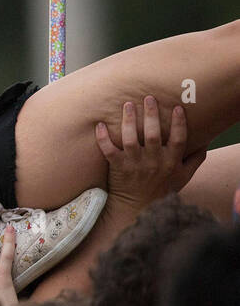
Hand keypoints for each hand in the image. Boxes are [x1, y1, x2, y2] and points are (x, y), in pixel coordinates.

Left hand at [97, 97, 203, 213]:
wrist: (137, 207)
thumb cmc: (161, 190)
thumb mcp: (182, 177)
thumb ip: (194, 160)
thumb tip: (205, 143)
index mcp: (171, 161)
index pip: (179, 139)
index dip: (179, 123)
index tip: (177, 107)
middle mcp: (153, 161)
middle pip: (153, 134)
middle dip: (151, 115)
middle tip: (149, 98)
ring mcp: (134, 164)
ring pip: (130, 139)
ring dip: (129, 120)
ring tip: (127, 105)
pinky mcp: (117, 167)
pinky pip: (108, 150)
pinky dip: (103, 138)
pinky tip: (100, 125)